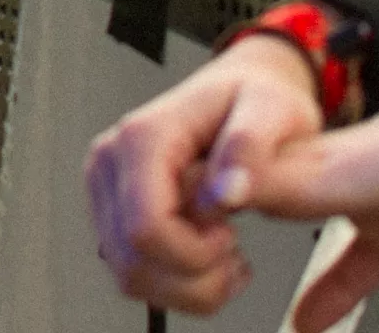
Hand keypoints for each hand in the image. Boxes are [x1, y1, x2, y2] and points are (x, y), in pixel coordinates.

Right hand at [84, 36, 325, 315]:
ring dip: (186, 286)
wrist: (240, 92)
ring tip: (227, 259)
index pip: (146, 228)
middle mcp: (111, 160)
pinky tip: (209, 258)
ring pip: (128, 275)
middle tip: (235, 253)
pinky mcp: (112, 209)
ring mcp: (106, 187)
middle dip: (194, 276)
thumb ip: (249, 147)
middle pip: (133, 259)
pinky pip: (131, 271)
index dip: (195, 253)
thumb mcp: (271, 110)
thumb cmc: (255, 98)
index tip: (231, 236)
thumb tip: (228, 191)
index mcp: (143, 135)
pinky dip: (175, 283)